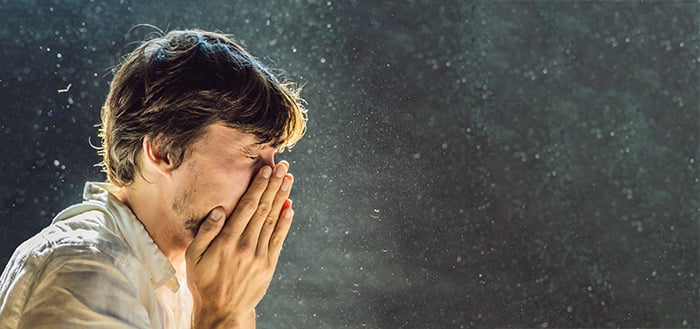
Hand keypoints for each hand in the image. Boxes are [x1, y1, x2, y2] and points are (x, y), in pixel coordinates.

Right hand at [185, 162, 294, 328]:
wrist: (222, 310)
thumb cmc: (203, 281)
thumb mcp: (193, 257)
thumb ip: (205, 232)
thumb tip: (219, 210)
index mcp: (226, 241)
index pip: (246, 207)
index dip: (257, 186)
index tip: (265, 170)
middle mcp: (245, 245)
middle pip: (263, 209)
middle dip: (273, 185)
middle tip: (283, 166)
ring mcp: (259, 255)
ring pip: (272, 220)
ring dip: (281, 198)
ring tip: (288, 179)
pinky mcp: (268, 265)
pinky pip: (279, 239)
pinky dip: (285, 222)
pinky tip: (289, 207)